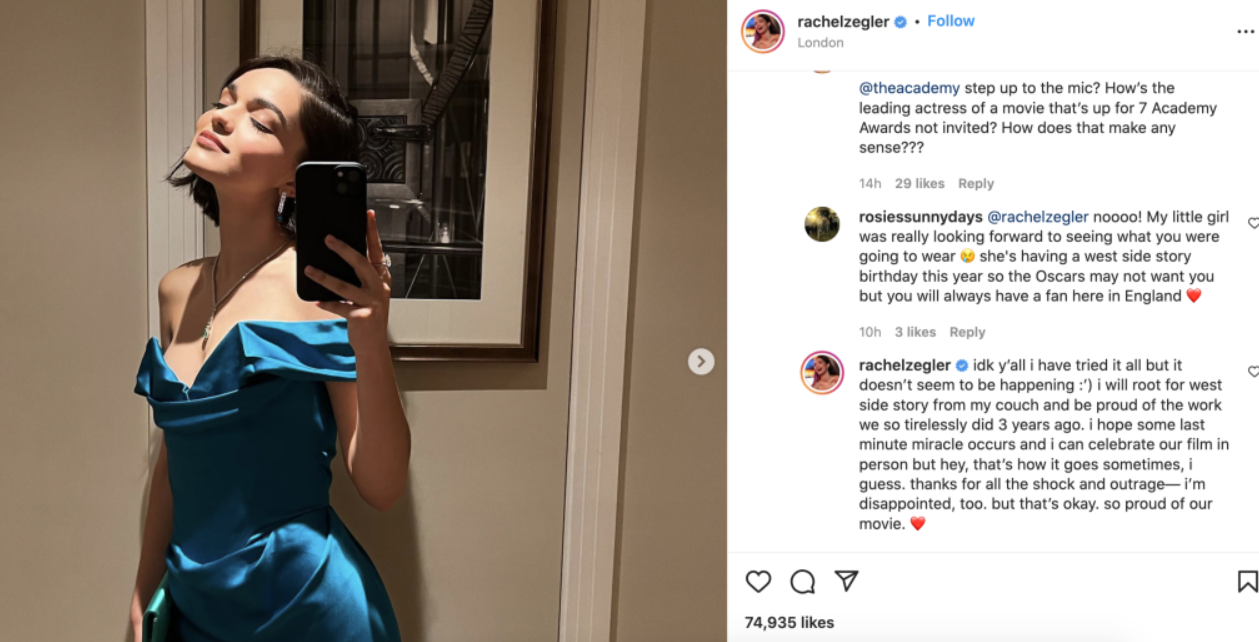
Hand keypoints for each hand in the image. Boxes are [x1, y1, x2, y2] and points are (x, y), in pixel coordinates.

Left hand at [303, 209, 391, 349]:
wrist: (374, 345)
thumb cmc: (369, 317)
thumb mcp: (369, 293)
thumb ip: (359, 277)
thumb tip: (336, 258)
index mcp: (381, 278)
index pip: (377, 250)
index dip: (372, 232)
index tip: (368, 215)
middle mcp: (379, 288)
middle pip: (361, 263)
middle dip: (344, 249)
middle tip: (328, 238)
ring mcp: (371, 302)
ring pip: (344, 286)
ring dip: (324, 277)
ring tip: (309, 270)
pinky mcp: (361, 317)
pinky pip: (339, 306)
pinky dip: (326, 303)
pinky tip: (316, 300)